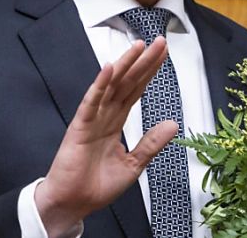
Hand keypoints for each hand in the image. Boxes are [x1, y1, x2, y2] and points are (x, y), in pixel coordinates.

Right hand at [34, 38, 178, 236]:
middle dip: (144, 62)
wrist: (73, 204)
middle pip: (127, 82)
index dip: (149, 72)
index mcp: (116, 122)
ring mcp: (91, 119)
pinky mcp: (79, 128)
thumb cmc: (96, 186)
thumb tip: (173, 123)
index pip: (136, 90)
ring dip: (125, 65)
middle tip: (159, 41)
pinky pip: (90, 103)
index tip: (163, 53)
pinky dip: (99, 86)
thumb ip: (151, 143)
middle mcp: (104, 115)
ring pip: (111, 86)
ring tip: (139, 46)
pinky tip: (108, 69)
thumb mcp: (133, 164)